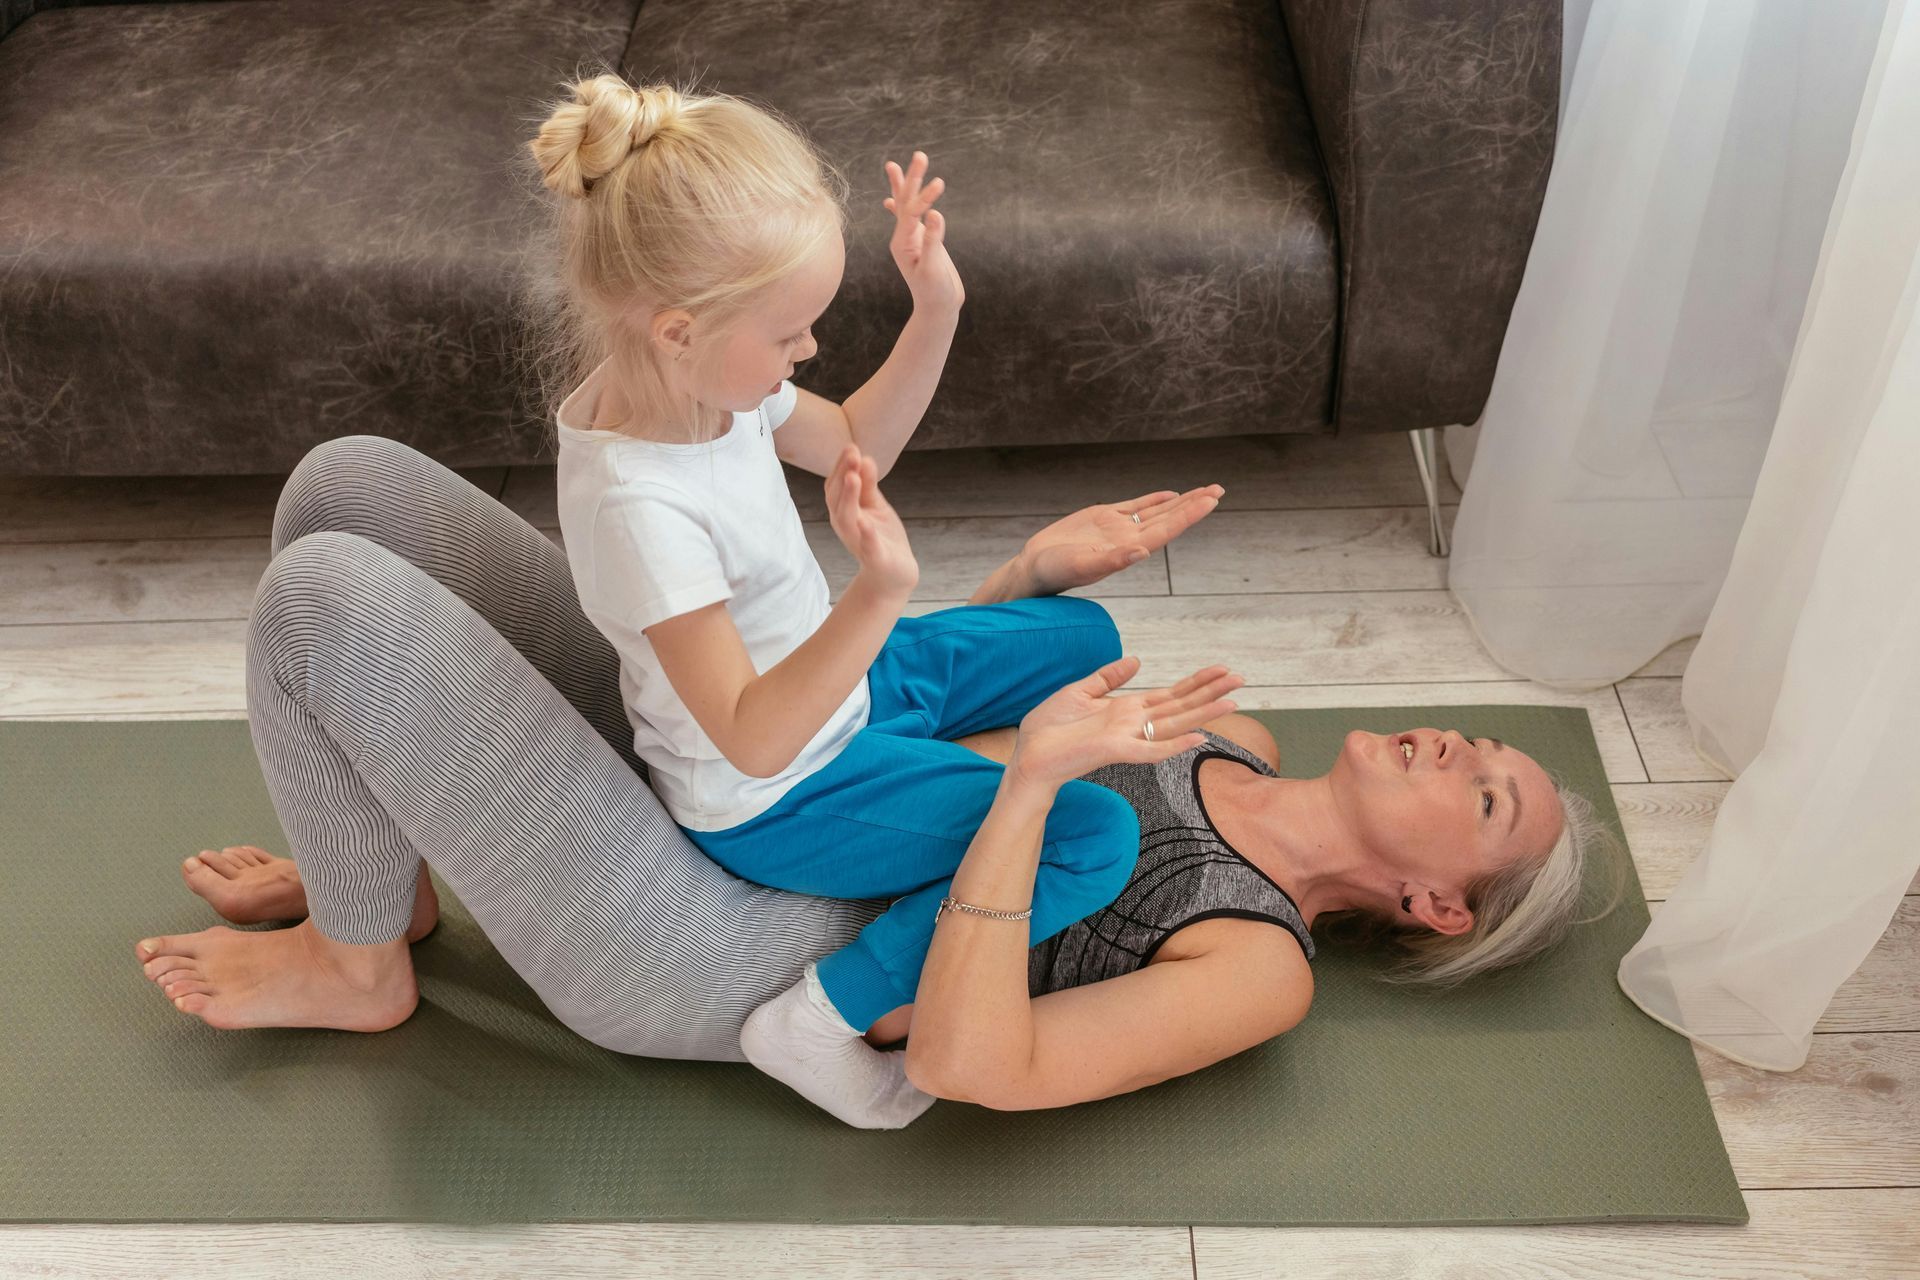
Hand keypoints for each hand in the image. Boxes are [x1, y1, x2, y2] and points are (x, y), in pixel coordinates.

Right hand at [826, 443, 917, 596]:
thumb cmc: (881, 537)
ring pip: (846, 519)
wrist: (894, 574)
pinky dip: (866, 534)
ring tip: (853, 477)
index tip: (851, 446)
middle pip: (836, 498)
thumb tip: (864, 457)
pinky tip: (867, 522)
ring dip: (849, 497)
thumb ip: (868, 484)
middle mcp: (846, 525)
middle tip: (853, 453)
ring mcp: (858, 542)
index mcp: (844, 511)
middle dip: (842, 474)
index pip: (835, 485)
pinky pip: (868, 546)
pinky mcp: (875, 558)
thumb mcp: (875, 506)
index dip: (841, 466)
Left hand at [883, 151, 963, 313]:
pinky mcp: (921, 241)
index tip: (939, 185)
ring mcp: (911, 239)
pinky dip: (907, 205)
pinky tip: (892, 198)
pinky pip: (912, 217)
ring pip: (908, 206)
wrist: (938, 308)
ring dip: (907, 185)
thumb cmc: (935, 292)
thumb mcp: (934, 268)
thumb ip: (933, 241)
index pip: (910, 213)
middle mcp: (902, 238)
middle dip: (912, 178)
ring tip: (898, 164)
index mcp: (902, 243)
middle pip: (906, 202)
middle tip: (919, 154)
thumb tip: (935, 214)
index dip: (923, 198)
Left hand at [1008, 657, 1243, 788]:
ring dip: (1203, 713)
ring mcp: (1127, 737)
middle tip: (1240, 677)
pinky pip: (1150, 749)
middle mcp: (1133, 723)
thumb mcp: (1079, 692)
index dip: (1195, 681)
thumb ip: (1109, 677)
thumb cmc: (1050, 729)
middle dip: (1209, 691)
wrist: (1029, 756)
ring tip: (1231, 701)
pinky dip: (1174, 744)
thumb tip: (1136, 660)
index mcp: (1126, 709)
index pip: (1169, 694)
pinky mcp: (1115, 750)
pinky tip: (1198, 738)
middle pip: (1179, 705)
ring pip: (1173, 723)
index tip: (1221, 669)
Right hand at [1019, 485, 1224, 594]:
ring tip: (1206, 491)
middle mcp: (1129, 538)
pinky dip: (1154, 499)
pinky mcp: (1103, 517)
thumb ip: (1113, 560)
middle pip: (1169, 518)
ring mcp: (1117, 527)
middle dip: (1195, 504)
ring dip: (1182, 501)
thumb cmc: (1056, 572)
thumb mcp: (1084, 566)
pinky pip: (1135, 506)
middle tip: (1219, 490)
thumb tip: (1143, 552)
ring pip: (1157, 510)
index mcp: (1129, 549)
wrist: (1035, 568)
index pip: (1167, 529)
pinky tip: (1170, 495)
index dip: (1189, 515)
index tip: (1211, 501)